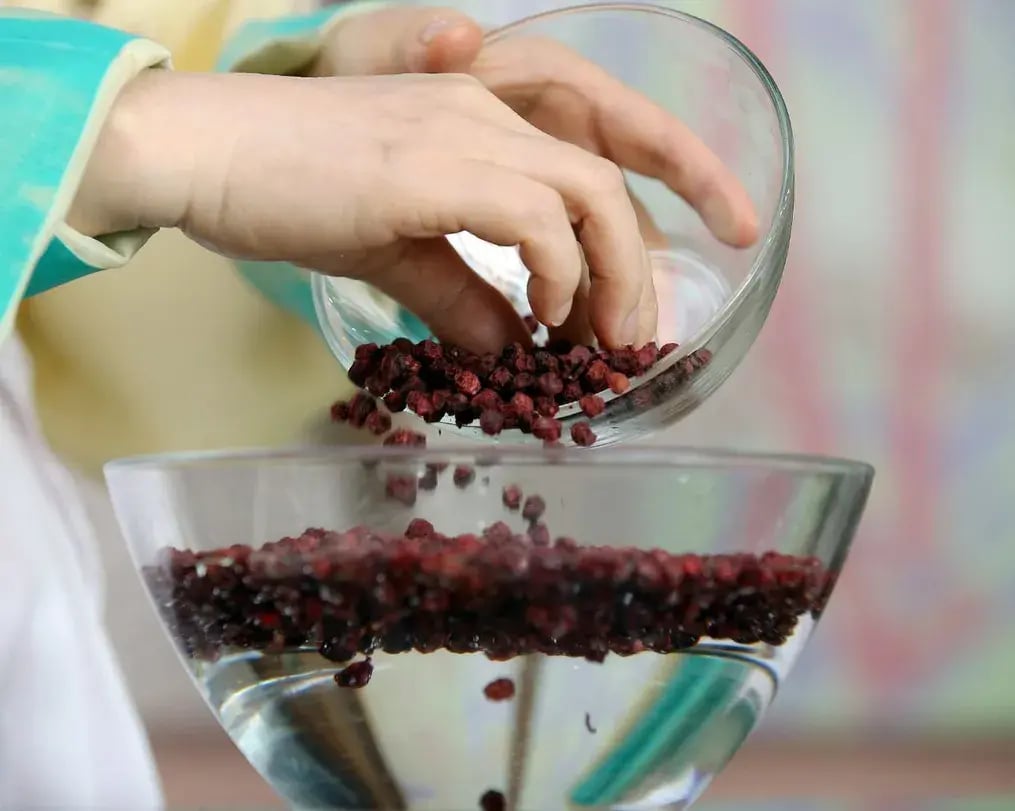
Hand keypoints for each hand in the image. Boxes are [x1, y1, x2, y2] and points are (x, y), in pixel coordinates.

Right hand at [314, 5, 759, 341]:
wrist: (201, 150)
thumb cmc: (285, 190)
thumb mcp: (394, 252)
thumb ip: (460, 297)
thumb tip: (510, 351)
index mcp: (477, 127)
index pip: (584, 179)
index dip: (620, 254)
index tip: (616, 323)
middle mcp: (483, 114)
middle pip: (607, 183)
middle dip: (638, 270)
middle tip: (630, 343)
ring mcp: (460, 132)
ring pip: (588, 192)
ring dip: (613, 275)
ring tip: (600, 341)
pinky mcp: (431, 166)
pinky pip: (533, 215)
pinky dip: (555, 269)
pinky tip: (541, 314)